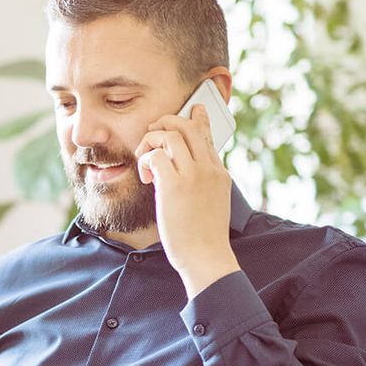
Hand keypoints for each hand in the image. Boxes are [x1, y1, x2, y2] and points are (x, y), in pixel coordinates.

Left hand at [135, 105, 240, 295]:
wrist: (207, 257)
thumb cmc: (205, 237)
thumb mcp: (213, 203)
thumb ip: (204, 183)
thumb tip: (187, 174)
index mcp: (219, 173)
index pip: (208, 136)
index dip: (198, 119)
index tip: (195, 109)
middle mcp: (208, 169)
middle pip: (187, 126)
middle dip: (166, 122)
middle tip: (152, 134)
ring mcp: (193, 175)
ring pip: (170, 134)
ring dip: (151, 142)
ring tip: (146, 161)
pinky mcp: (175, 185)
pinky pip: (156, 155)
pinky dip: (146, 160)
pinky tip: (147, 178)